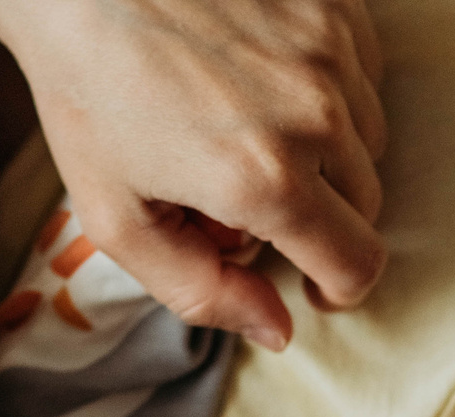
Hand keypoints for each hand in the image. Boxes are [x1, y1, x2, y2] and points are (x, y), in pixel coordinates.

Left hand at [0, 0, 387, 350]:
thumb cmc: (85, 94)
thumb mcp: (118, 217)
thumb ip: (202, 291)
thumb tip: (279, 331)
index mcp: (265, 181)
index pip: (358, 264)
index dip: (338, 289)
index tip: (315, 287)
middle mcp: (316, 114)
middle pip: (367, 202)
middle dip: (321, 219)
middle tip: (255, 206)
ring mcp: (330, 47)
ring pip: (369, 133)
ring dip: (327, 151)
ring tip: (253, 135)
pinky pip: (363, 65)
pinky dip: (331, 87)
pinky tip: (267, 80)